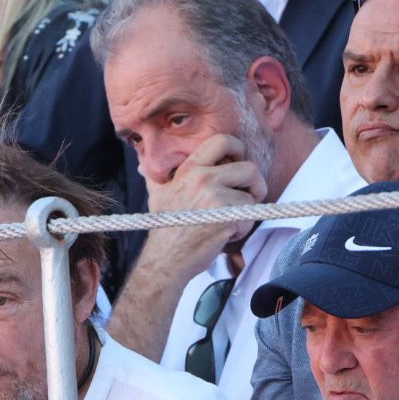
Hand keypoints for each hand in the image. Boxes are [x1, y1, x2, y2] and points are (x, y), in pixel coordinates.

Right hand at [140, 135, 268, 283]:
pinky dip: (241, 229)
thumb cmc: (165, 227)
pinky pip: (250, 217)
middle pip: (250, 168)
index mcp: (190, 169)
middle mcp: (203, 179)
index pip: (223, 141)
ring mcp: (216, 198)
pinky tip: (223, 235)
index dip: (239, 149)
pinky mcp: (227, 218)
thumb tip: (142, 164)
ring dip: (245, 212)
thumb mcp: (157, 194)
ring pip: (252, 197)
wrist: (166, 258)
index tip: (239, 163)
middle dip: (256, 184)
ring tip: (226, 222)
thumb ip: (156, 176)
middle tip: (250, 196)